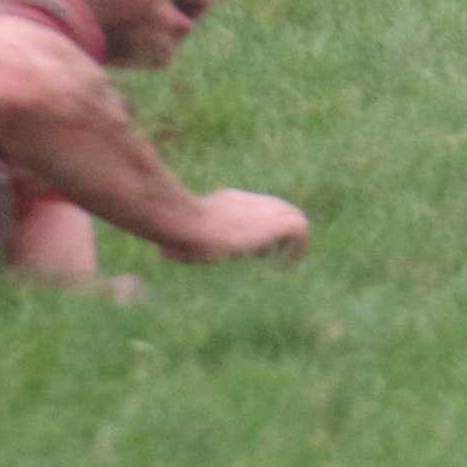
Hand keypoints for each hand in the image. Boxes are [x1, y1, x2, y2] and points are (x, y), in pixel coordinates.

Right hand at [170, 189, 309, 262]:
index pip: (255, 207)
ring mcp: (261, 209)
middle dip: (281, 233)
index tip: (257, 250)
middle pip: (279, 209)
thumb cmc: (173, 234)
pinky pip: (301, 228)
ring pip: (292, 216)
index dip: (261, 227)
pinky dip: (299, 247)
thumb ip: (181, 240)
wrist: (184, 222)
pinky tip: (287, 265)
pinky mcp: (274, 223)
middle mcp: (248, 201)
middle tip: (277, 257)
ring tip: (283, 263)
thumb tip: (166, 251)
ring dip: (291, 241)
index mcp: (226, 201)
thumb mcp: (176, 235)